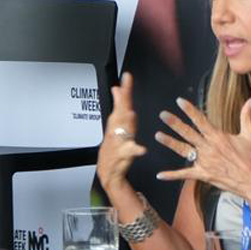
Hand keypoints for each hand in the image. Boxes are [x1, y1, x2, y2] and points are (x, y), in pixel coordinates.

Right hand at [95, 72, 147, 195]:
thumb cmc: (115, 148)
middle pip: (120, 112)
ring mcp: (119, 142)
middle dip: (123, 99)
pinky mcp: (122, 155)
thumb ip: (119, 108)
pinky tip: (142, 149)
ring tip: (131, 112)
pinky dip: (135, 150)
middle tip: (126, 85)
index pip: (122, 103)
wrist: (108, 172)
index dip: (125, 89)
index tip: (127, 76)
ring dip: (126, 121)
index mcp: (118, 123)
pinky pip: (130, 151)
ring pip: (123, 129)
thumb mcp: (116, 126)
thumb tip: (118, 90)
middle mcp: (117, 130)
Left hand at [155, 96, 250, 210]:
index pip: (200, 120)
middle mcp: (208, 148)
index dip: (189, 110)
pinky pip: (185, 174)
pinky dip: (172, 175)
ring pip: (183, 150)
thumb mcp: (250, 135)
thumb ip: (247, 117)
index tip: (179, 101)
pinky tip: (160, 175)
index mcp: (218, 137)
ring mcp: (204, 162)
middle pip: (188, 133)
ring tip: (158, 135)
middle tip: (163, 115)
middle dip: (174, 123)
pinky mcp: (203, 174)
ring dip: (170, 142)